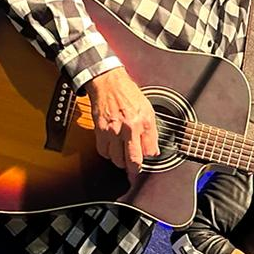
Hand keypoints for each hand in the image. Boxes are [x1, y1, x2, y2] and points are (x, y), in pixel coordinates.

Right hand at [85, 66, 158, 180]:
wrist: (108, 83)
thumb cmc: (128, 94)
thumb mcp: (148, 110)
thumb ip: (151, 132)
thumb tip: (153, 150)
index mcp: (143, 122)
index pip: (149, 151)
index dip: (149, 158)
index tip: (148, 159)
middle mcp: (128, 128)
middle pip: (133, 161)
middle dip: (135, 169)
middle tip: (135, 170)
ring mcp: (113, 130)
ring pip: (117, 159)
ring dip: (121, 162)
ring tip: (123, 158)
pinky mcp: (100, 130)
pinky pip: (103, 151)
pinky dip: (108, 154)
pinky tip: (112, 149)